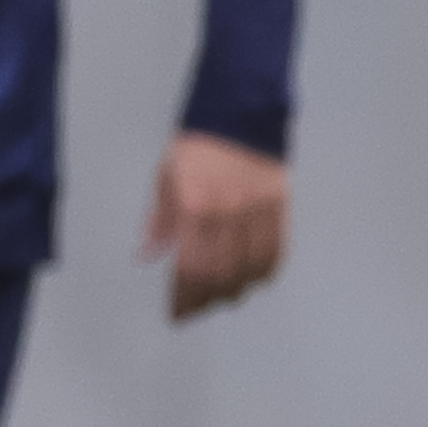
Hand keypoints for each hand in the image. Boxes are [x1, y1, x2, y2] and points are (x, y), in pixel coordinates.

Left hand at [142, 129, 289, 320]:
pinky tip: (253, 280)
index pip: (189, 267)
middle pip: (221, 274)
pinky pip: (276, 251)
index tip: (178, 314)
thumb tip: (147, 256)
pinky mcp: (280, 207)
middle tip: (198, 309)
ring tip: (223, 299)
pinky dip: (265, 272)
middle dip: (207, 299)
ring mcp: (257, 211)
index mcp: (194, 206)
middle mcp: (227, 213)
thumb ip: (159, 221)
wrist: (240, 112)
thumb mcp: (166, 178)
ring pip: (251, 268)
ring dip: (236, 291)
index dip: (184, 298)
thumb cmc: (197, 146)